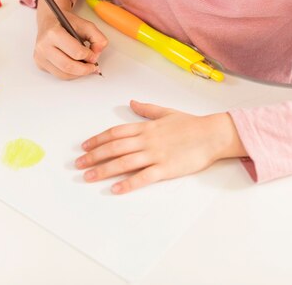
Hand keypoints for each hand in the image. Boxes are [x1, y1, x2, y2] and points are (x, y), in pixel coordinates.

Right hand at [34, 0, 107, 79]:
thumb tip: (97, 54)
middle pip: (68, 66)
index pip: (75, 52)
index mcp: (53, 33)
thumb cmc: (65, 23)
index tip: (93, 55)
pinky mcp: (40, 64)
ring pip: (63, 74)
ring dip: (77, 74)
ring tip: (85, 67)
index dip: (88, 56)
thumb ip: (97, 37)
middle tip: (92, 67)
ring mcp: (40, 56)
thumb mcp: (85, 24)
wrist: (49, 21)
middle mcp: (43, 46)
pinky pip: (58, 75)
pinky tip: (75, 67)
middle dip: (84, 69)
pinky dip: (70, 74)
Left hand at [75, 100, 246, 193]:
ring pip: (123, 162)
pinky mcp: (166, 169)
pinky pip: (143, 177)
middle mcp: (146, 140)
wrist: (213, 134)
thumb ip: (147, 109)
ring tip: (88, 177)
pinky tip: (116, 189)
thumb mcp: (166, 112)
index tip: (84, 147)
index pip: (115, 132)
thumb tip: (132, 102)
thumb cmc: (191, 124)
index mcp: (145, 127)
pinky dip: (128, 183)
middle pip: (114, 148)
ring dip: (104, 170)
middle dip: (93, 156)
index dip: (97, 139)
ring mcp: (155, 154)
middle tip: (78, 164)